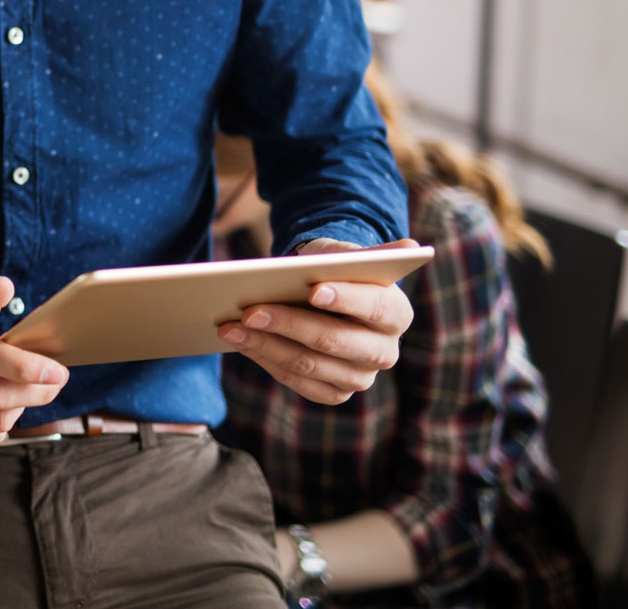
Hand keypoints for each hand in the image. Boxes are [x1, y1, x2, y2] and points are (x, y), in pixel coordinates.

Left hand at [218, 237, 418, 402]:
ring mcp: (360, 377)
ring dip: (264, 344)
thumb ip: (370, 254)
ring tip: (229, 326)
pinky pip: (298, 381)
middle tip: (248, 310)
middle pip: (334, 340)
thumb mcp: (345, 256)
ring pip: (309, 365)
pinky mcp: (335, 393)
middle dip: (288, 324)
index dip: (345, 298)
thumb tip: (411, 248)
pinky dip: (265, 360)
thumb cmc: (333, 270)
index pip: (376, 306)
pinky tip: (241, 342)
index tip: (313, 289)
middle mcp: (385, 352)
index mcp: (397, 313)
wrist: (321, 295)